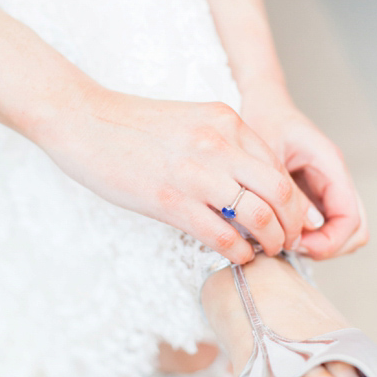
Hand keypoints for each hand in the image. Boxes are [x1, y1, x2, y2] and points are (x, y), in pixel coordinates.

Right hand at [40, 89, 313, 263]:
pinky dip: (239, 252)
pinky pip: (221, 236)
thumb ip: (229, 145)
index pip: (279, 167)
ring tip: (270, 250)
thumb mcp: (196, 120)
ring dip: (272, 241)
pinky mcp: (171, 201)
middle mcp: (219, 146)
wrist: (83, 120)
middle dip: (293, 223)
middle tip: (290, 239)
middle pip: (281, 192)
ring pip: (258, 216)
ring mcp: (196, 174)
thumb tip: (258, 185)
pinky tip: (239, 256)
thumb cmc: (137, 125)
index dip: (293, 199)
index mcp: (228, 122)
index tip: (292, 217)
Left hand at [240, 93, 367, 258]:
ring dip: (321, 245)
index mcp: (331, 166)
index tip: (297, 245)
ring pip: (345, 232)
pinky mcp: (318, 195)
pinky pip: (327, 225)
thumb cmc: (265, 118)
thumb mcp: (268, 152)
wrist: (264, 102)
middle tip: (292, 247)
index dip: (329, 242)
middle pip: (355, 231)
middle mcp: (337, 179)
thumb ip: (285, 189)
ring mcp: (330, 189)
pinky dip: (312, 237)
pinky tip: (283, 231)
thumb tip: (300, 229)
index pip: (350, 219)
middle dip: (329, 247)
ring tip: (286, 241)